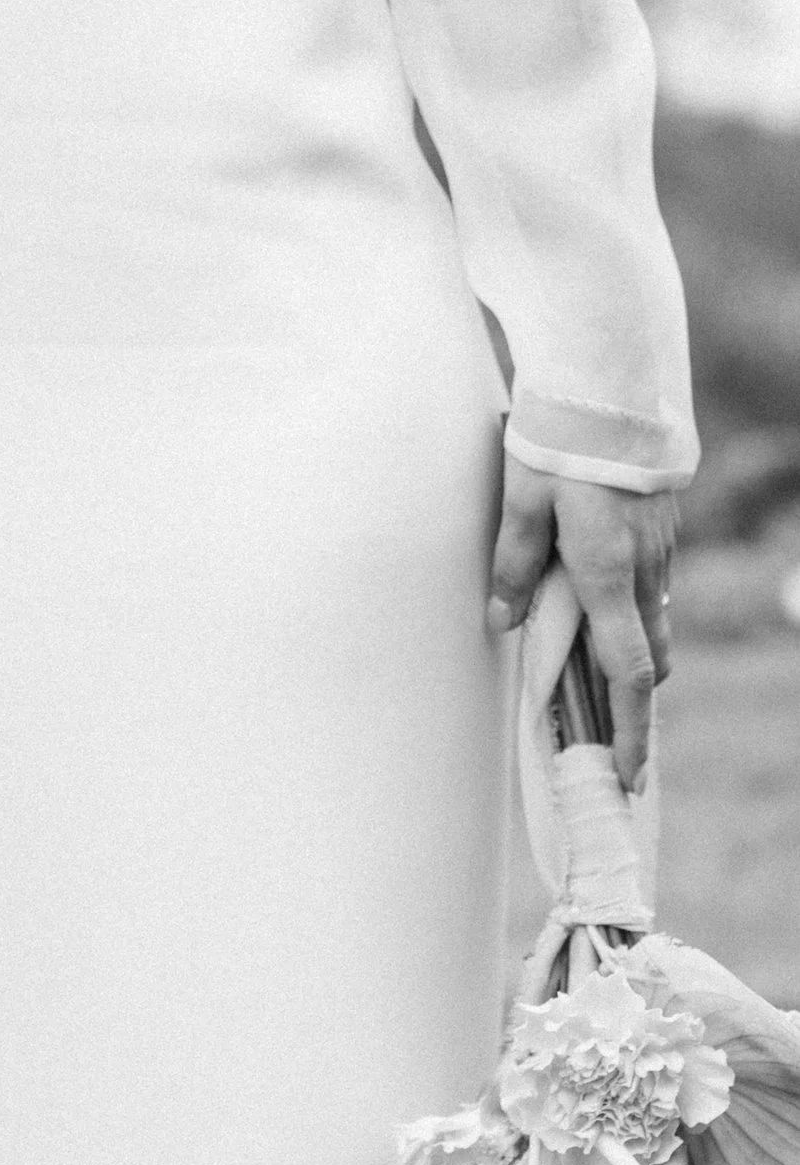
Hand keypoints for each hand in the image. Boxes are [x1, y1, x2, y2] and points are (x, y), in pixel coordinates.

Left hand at [488, 459, 676, 790]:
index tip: (625, 775)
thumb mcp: (522, 500)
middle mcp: (643, 572)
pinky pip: (653, 594)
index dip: (629, 732)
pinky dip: (635, 619)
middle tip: (604, 737)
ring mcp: (660, 553)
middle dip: (632, 706)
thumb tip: (502, 621)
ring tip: (596, 679)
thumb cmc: (559, 442)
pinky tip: (603, 609)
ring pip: (653, 628)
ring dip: (632, 660)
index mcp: (606, 573)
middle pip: (649, 661)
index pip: (627, 673)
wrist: (608, 389)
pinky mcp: (663, 533)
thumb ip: (512, 563)